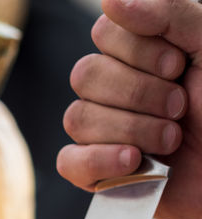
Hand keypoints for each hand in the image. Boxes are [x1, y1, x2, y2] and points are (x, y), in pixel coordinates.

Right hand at [58, 0, 201, 218]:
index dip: (137, 50)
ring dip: (133, 128)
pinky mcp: (97, 171)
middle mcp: (116, 89)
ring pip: (78, 117)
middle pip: (85, 75)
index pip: (104, 33)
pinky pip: (68, 161)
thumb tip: (111, 0)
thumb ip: (170, 14)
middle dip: (139, 93)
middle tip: (180, 107)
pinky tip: (134, 162)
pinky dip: (99, 160)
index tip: (178, 66)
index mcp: (142, 54)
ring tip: (172, 140)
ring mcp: (103, 131)